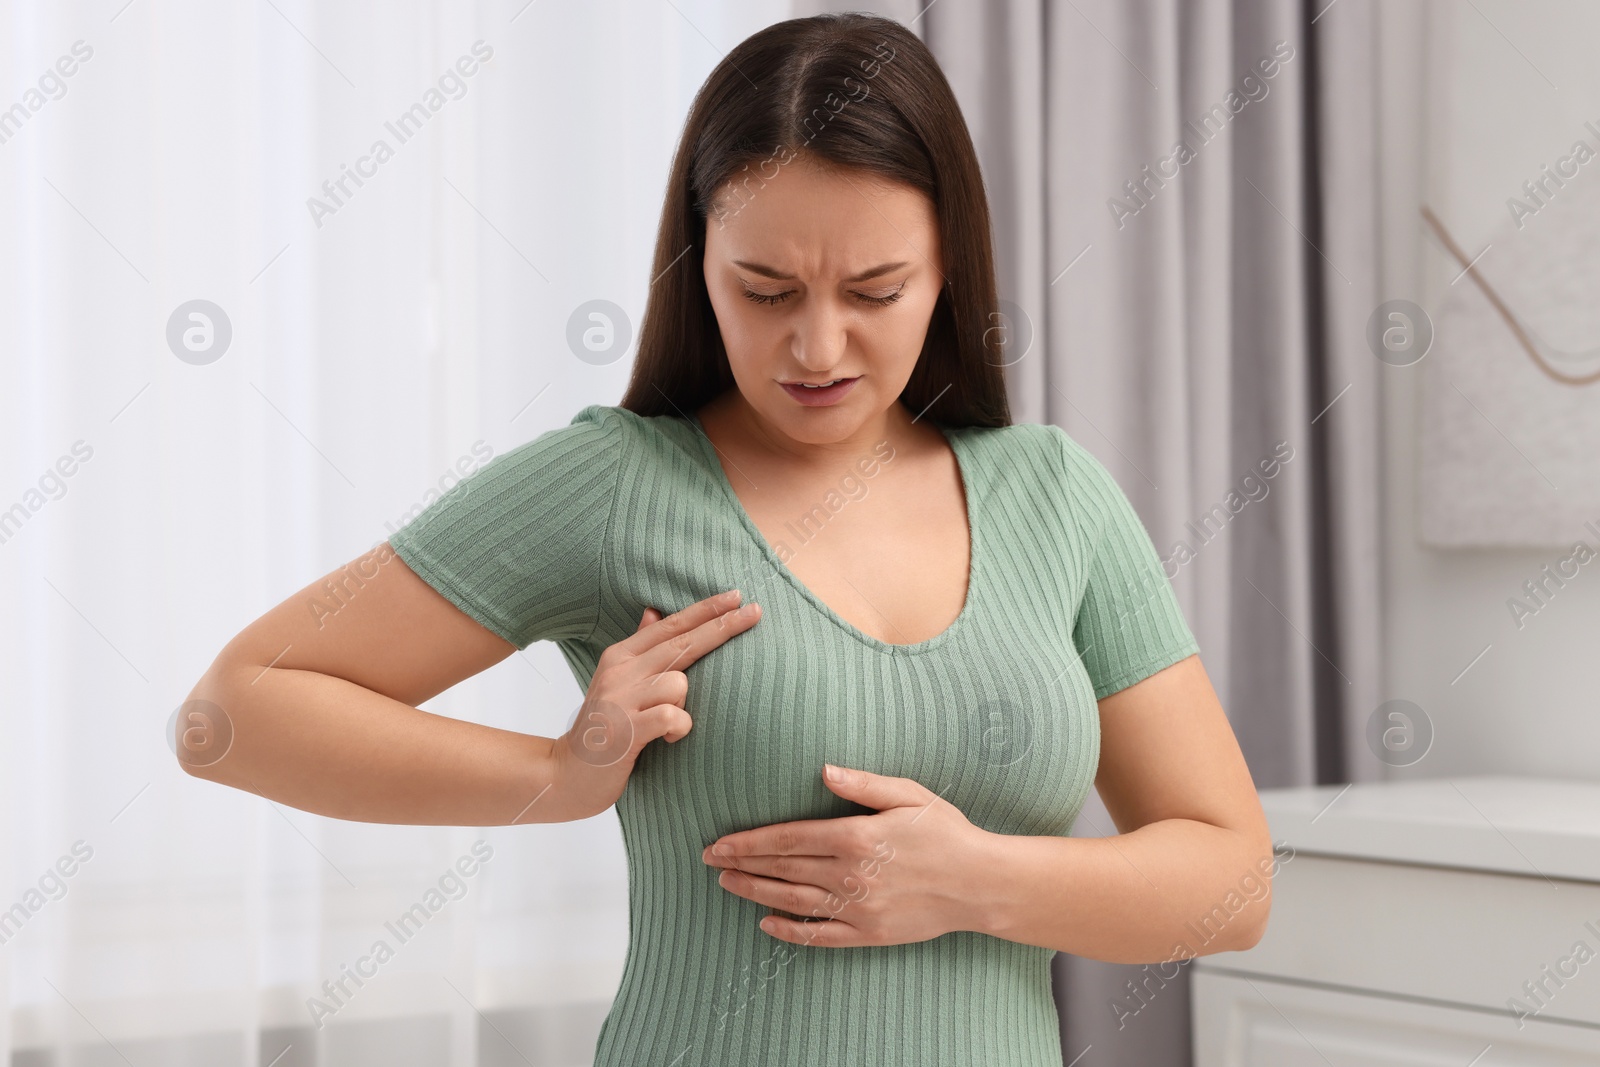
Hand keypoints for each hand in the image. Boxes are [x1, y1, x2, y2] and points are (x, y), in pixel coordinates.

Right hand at [548, 590, 760, 820]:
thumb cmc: (603, 729)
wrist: (566, 774)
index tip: (738, 596)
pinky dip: (679, 728)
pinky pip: (673, 716)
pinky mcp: (627, 730)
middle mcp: (621, 672)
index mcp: (621, 656)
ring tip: (668, 725)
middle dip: (722, 626)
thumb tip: (654, 612)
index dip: (705, 609)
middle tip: (756, 612)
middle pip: (682, 642)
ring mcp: (622, 700)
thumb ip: (639, 649)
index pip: (671, 625)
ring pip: (680, 682)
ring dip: (684, 705)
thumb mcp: (617, 683)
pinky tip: (668, 739)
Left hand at [701, 764, 995, 947]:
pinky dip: (790, 932)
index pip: (788, 839)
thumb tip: (823, 769)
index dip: (750, 841)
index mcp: (857, 837)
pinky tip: (766, 924)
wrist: (980, 883)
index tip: (721, 842)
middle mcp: (851, 875)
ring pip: (794, 901)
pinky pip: (821, 936)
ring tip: (727, 884)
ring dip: (756, 893)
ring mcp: (859, 908)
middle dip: (742, 864)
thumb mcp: (909, 794)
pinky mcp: (870, 933)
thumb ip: (863, 783)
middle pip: (784, 869)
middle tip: (710, 861)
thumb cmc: (946, 832)